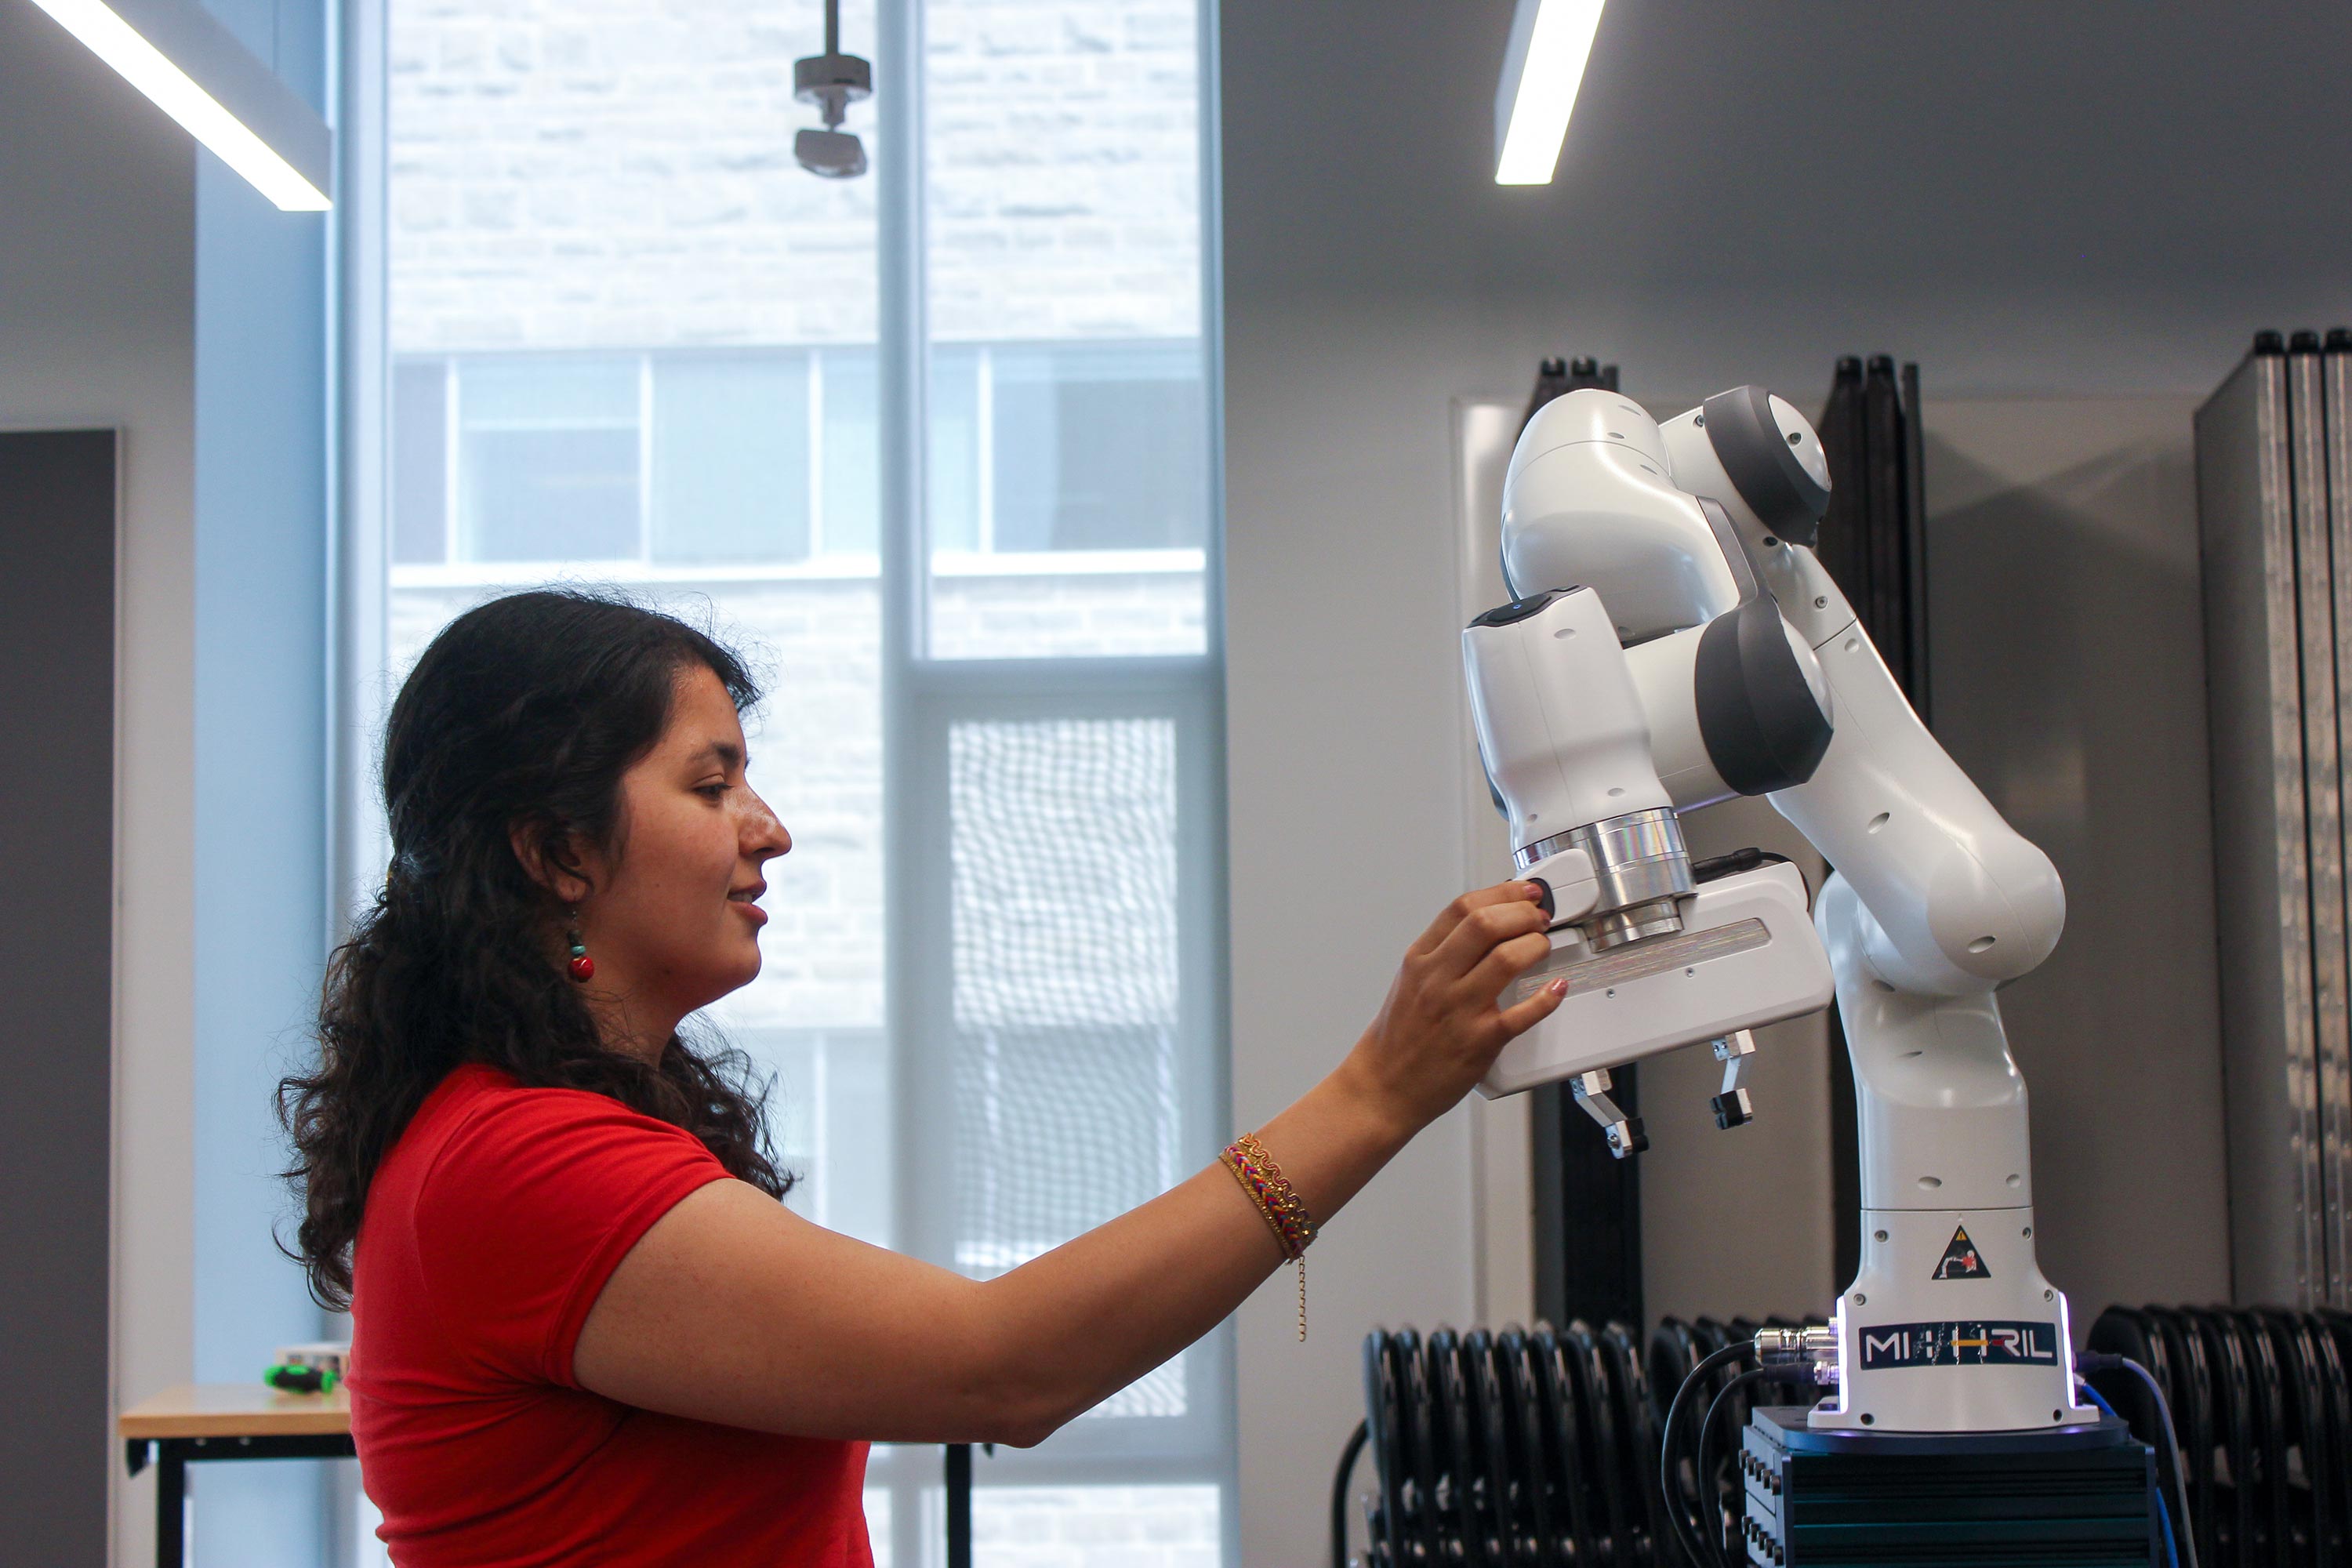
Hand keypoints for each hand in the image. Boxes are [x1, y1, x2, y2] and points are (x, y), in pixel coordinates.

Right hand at [1340, 881, 1566, 1134]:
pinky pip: (1521, 1014)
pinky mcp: (1480, 1042)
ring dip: (1535, 945)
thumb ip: (1444, 953)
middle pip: (1486, 924)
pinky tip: (1555, 988)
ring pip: (1506, 959)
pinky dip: (1546, 998)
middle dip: (1523, 912)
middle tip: (1539, 917)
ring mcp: (1459, 1010)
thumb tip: (1488, 925)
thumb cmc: (1399, 1037)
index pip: (1462, 908)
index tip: (1524, 891)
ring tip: (1543, 945)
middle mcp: (1437, 980)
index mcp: (1420, 960)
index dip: (1502, 892)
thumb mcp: (1410, 981)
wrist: (1384, 1086)